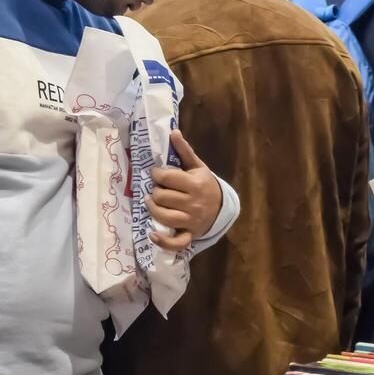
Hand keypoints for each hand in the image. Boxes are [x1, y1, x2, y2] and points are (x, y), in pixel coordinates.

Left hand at [148, 131, 222, 250]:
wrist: (222, 207)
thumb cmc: (205, 184)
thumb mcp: (197, 167)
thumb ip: (184, 151)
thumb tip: (172, 132)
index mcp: (196, 184)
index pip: (168, 177)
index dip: (157, 174)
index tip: (156, 173)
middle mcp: (194, 203)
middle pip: (163, 197)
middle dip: (155, 191)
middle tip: (156, 189)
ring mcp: (192, 220)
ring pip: (164, 216)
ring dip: (153, 209)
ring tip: (151, 202)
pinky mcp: (190, 234)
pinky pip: (176, 242)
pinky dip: (163, 241)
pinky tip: (152, 234)